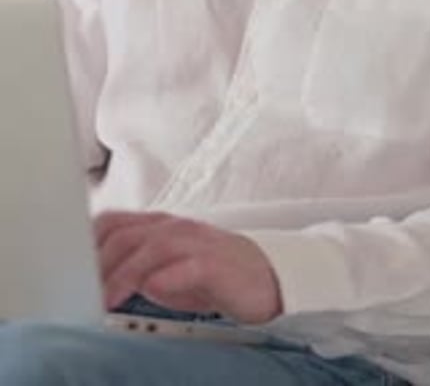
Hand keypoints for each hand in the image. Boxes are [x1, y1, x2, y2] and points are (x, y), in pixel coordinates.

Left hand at [95, 211, 282, 323]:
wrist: (268, 277)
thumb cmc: (212, 275)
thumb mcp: (166, 271)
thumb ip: (134, 269)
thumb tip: (97, 282)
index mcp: (159, 227)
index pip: (112, 223)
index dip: (87, 245)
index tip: (69, 271)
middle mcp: (175, 228)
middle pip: (125, 235)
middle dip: (99, 264)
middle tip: (82, 292)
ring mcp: (196, 242)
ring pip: (152, 247)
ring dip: (125, 272)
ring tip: (107, 297)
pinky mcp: (217, 263)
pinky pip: (189, 265)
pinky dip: (168, 276)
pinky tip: (152, 289)